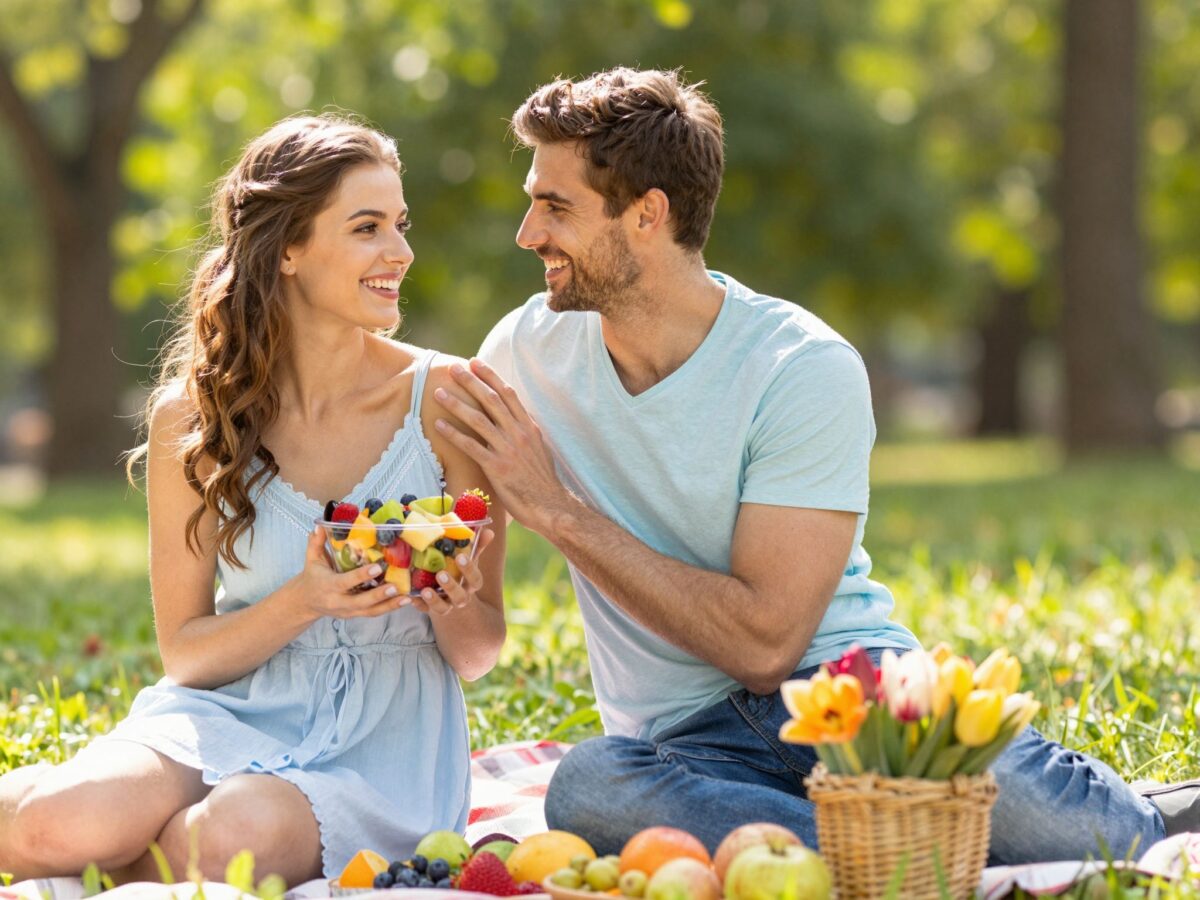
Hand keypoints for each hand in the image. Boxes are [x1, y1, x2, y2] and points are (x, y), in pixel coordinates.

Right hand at [290, 527, 407, 620]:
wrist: (306, 602)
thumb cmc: (312, 577)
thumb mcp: (311, 559)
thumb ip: (316, 543)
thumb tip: (320, 525)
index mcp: (328, 586)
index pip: (345, 582)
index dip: (361, 576)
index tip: (377, 568)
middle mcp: (338, 601)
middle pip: (360, 601)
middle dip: (378, 595)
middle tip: (395, 587)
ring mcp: (348, 611)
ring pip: (370, 611)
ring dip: (389, 605)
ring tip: (406, 598)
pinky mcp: (355, 615)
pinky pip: (373, 613)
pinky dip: (388, 608)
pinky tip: (403, 601)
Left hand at [409, 527, 495, 615]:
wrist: (453, 601)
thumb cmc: (460, 574)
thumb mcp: (469, 562)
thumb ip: (477, 547)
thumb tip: (490, 531)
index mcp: (470, 585)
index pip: (475, 579)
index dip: (469, 569)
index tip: (460, 557)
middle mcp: (460, 597)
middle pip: (460, 596)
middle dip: (451, 586)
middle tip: (441, 574)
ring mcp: (445, 605)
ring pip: (442, 607)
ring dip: (434, 600)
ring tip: (425, 590)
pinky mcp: (430, 609)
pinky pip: (424, 610)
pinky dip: (418, 604)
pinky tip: (411, 598)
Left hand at [432, 359, 570, 534]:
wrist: (549, 504)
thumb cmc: (542, 479)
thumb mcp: (539, 448)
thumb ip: (525, 431)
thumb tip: (514, 417)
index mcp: (528, 426)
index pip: (508, 394)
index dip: (491, 376)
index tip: (475, 363)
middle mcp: (518, 433)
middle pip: (490, 400)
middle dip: (470, 382)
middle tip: (452, 369)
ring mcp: (507, 449)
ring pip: (478, 419)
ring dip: (456, 404)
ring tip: (438, 392)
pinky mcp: (496, 467)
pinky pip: (470, 446)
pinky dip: (453, 434)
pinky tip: (438, 425)